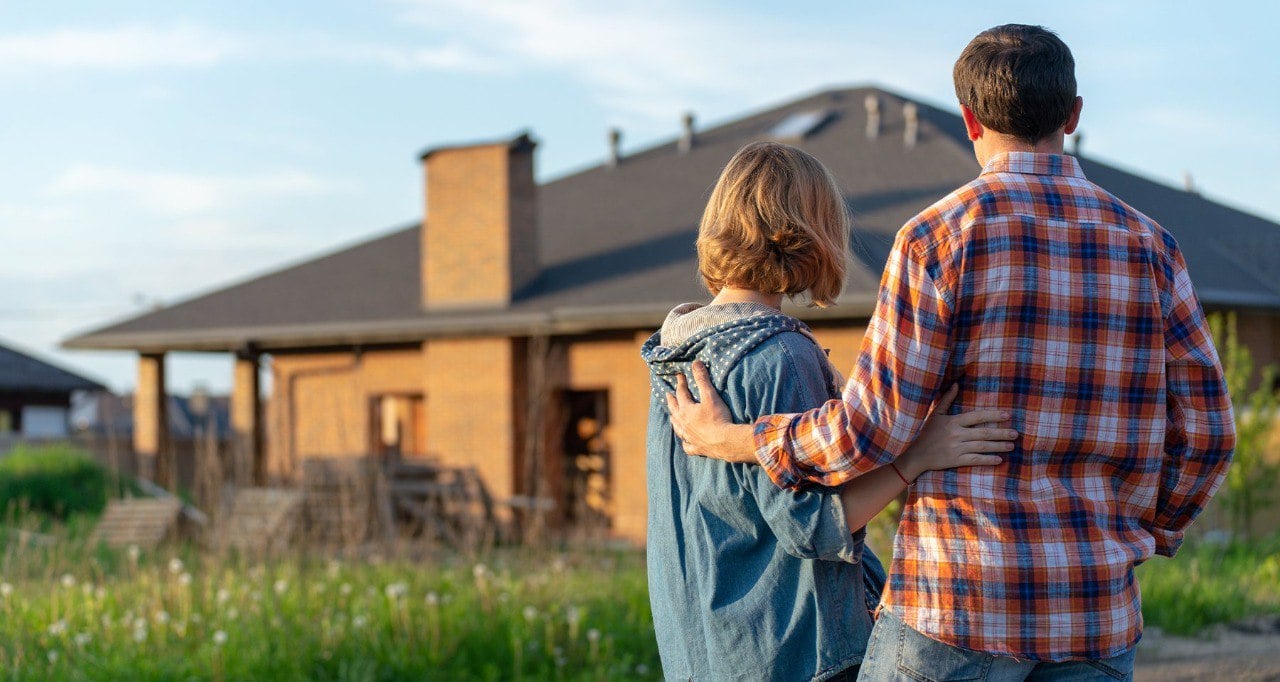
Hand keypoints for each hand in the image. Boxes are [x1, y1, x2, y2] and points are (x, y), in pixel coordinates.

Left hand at [665, 361, 756, 462]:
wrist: (725, 442)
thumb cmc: (718, 417)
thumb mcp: (710, 395)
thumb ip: (702, 379)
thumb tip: (696, 363)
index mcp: (686, 410)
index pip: (681, 393)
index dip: (680, 383)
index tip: (679, 376)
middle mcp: (683, 424)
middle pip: (674, 410)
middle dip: (671, 401)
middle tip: (668, 395)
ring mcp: (688, 437)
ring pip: (677, 427)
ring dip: (674, 420)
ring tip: (672, 416)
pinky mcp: (696, 448)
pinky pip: (687, 445)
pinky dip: (685, 442)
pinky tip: (685, 441)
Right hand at [896, 385, 1015, 479]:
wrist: (916, 455)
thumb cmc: (926, 433)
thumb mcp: (935, 414)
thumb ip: (947, 400)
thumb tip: (955, 384)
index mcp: (953, 421)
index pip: (977, 417)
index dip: (993, 415)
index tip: (1007, 416)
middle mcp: (956, 434)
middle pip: (983, 433)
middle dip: (1001, 433)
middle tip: (1015, 433)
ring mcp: (956, 448)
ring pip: (982, 446)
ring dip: (998, 446)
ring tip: (1011, 446)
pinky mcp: (955, 460)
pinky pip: (975, 460)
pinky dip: (987, 460)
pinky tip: (999, 459)